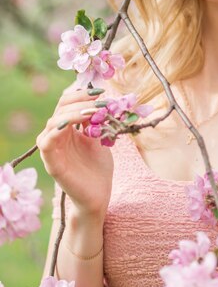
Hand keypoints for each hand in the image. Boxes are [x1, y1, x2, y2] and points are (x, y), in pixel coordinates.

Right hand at [36, 83, 113, 218]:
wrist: (99, 195)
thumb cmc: (98, 168)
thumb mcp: (100, 137)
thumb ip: (97, 120)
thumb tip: (101, 99)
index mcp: (66, 128)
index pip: (66, 102)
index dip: (82, 94)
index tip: (101, 92)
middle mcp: (56, 136)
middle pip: (60, 108)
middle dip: (81, 101)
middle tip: (100, 102)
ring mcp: (51, 149)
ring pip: (53, 121)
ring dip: (73, 113)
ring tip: (92, 112)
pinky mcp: (51, 163)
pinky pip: (47, 141)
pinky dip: (58, 128)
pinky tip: (73, 124)